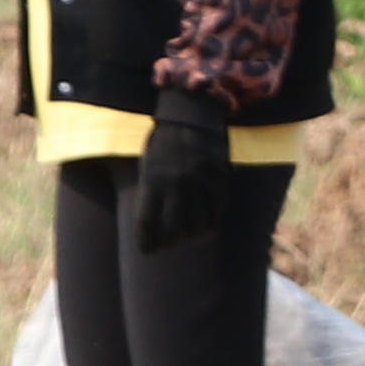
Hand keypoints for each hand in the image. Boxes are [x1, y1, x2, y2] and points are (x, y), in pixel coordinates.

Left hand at [131, 103, 228, 256]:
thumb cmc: (163, 143)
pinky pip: (217, 210)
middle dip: (169, 242)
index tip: (146, 250)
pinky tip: (206, 224)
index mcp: (152, 179)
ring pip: (198, 223)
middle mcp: (175, 184)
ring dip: (192, 233)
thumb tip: (153, 224)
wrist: (190, 115)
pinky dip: (211, 221)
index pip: (146, 221)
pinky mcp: (218, 179)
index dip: (146, 240)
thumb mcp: (148, 164)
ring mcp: (198, 182)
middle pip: (173, 228)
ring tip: (188, 233)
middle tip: (168, 245)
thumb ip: (151, 192)